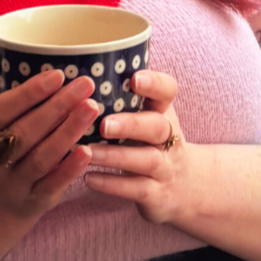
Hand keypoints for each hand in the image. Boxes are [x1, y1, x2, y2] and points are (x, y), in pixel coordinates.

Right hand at [0, 59, 100, 220]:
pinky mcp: (34, 200)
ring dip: (68, 132)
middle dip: (56, 107)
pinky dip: (70, 168)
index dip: (27, 94)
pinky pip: (52, 184)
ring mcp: (12, 183)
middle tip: (85, 85)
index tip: (57, 75)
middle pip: (23, 133)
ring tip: (92, 108)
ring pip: (41, 158)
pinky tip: (88, 150)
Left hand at [83, 69, 188, 224]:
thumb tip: (75, 66)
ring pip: (145, 159)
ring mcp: (166, 167)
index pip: (168, 91)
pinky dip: (112, 184)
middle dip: (131, 124)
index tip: (133, 79)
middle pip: (158, 127)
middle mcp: (169, 137)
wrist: (186, 186)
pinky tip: (88, 178)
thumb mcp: (147, 116)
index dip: (154, 84)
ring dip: (115, 155)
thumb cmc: (151, 141)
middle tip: (103, 123)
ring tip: (86, 150)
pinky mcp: (157, 195)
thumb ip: (122, 97)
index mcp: (164, 111)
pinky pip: (136, 189)